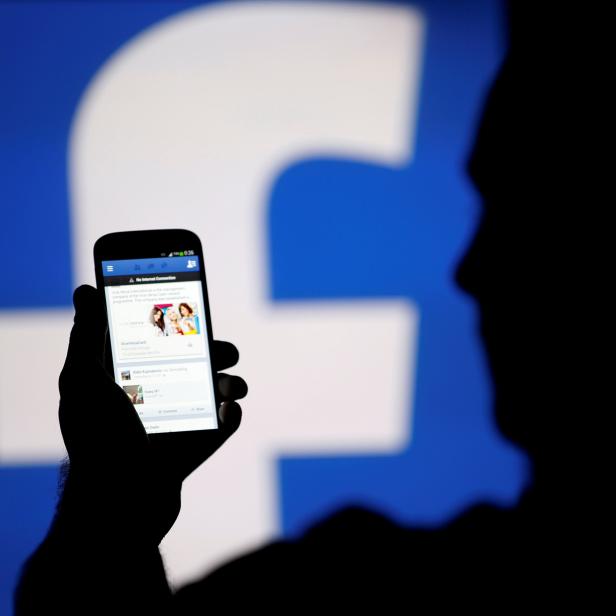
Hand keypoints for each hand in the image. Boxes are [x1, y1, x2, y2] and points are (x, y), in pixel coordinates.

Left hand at [57, 285, 246, 543]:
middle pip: (198, 361)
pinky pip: (225, 424)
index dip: (182, 322)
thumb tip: (85, 290)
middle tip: (225, 351)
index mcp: (134, 376)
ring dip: (232, 383)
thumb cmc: (96, 440)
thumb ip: (88, 335)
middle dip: (218, 351)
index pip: (163, 339)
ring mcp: (181, 420)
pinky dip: (232, 415)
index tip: (195, 307)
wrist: (118, 505)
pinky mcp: (198, 444)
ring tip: (231, 388)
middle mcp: (159, 394)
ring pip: (217, 391)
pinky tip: (227, 412)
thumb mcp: (83, 381)